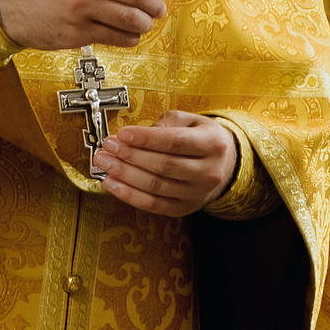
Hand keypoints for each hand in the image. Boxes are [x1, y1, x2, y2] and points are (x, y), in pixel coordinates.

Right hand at [0, 0, 173, 49]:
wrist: (12, 4)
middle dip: (156, 5)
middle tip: (158, 9)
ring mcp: (81, 7)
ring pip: (132, 19)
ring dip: (146, 24)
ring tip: (145, 23)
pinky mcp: (77, 32)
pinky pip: (117, 37)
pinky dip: (131, 38)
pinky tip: (129, 35)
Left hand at [92, 111, 236, 217]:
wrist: (225, 165)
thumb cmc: (202, 139)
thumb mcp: (191, 121)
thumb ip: (166, 123)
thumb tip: (136, 135)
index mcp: (212, 144)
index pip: (176, 142)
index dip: (146, 139)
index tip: (122, 133)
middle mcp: (208, 172)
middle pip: (164, 166)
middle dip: (131, 156)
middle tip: (108, 147)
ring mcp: (196, 194)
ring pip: (155, 187)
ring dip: (125, 175)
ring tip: (104, 162)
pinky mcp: (183, 209)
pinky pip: (152, 205)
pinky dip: (129, 195)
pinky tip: (112, 184)